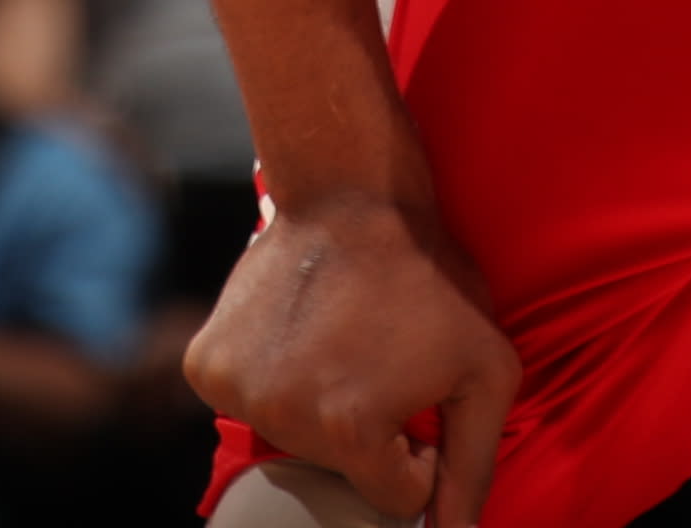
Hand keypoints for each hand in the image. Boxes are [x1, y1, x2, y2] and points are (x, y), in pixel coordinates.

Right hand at [183, 190, 519, 527]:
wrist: (349, 194)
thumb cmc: (428, 278)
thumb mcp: (484, 370)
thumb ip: (474, 465)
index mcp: (348, 430)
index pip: (394, 495)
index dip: (418, 451)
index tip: (418, 398)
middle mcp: (280, 417)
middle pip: (337, 468)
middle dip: (366, 429)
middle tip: (379, 359)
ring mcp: (236, 389)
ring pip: (291, 438)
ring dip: (318, 404)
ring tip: (340, 340)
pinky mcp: (205, 364)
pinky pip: (248, 405)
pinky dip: (272, 380)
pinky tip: (297, 334)